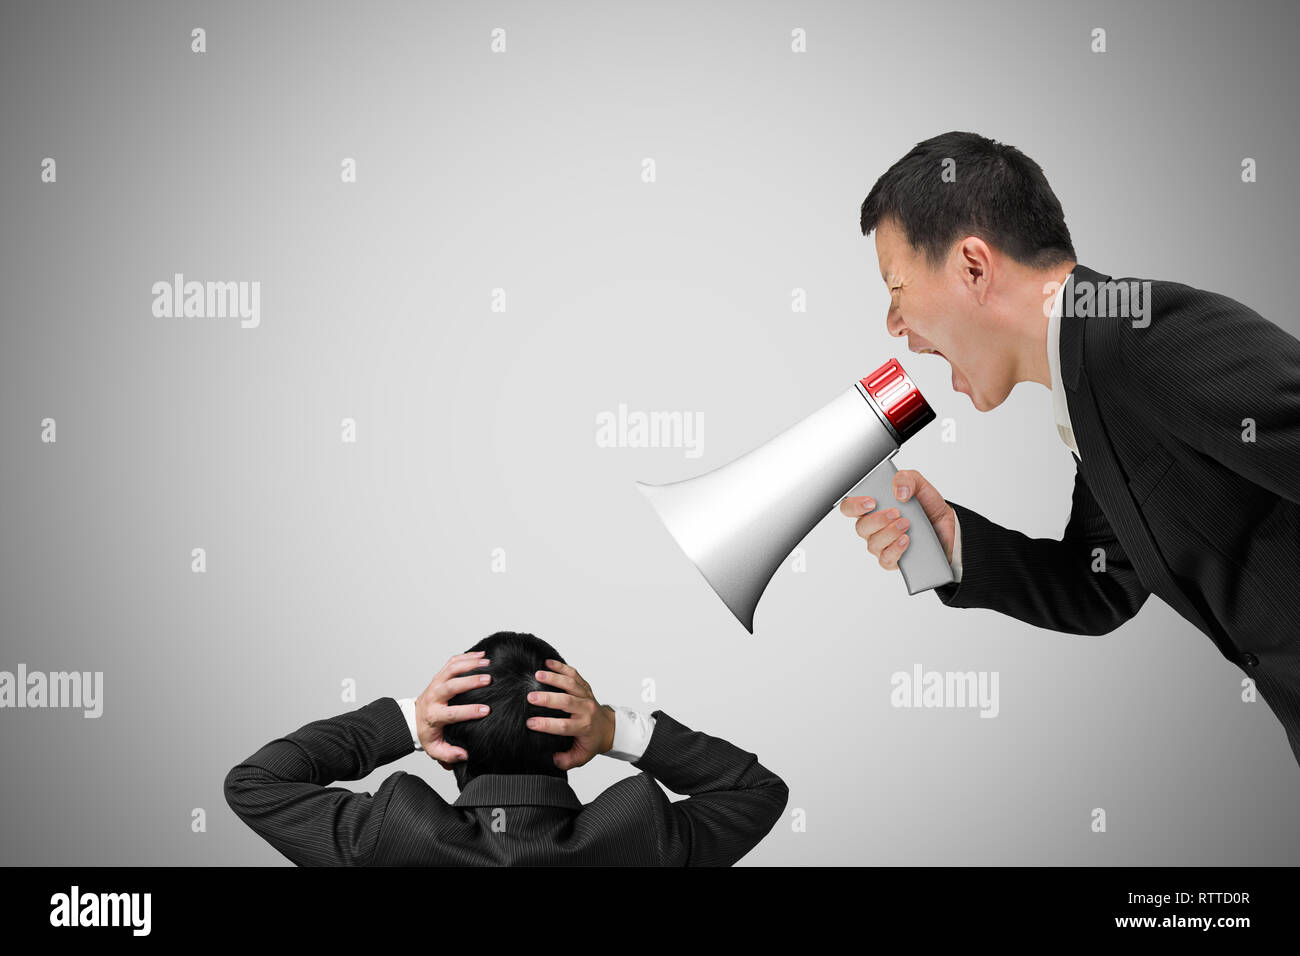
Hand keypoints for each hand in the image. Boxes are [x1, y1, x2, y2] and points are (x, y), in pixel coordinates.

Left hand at [414, 650, 492, 769]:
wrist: (414, 718)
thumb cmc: (428, 732)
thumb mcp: (435, 749)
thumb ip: (449, 755)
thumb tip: (464, 755)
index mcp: (434, 716)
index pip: (451, 713)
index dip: (469, 711)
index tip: (486, 710)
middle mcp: (434, 697)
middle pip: (450, 686)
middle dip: (470, 681)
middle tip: (488, 679)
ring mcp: (436, 683)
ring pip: (451, 669)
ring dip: (470, 664)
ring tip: (488, 663)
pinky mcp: (439, 676)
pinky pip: (452, 663)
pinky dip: (466, 657)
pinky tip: (481, 655)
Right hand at [526, 659, 615, 770]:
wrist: (608, 728)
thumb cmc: (591, 741)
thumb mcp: (580, 757)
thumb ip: (566, 760)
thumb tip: (552, 758)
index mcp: (584, 727)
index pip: (564, 725)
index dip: (547, 725)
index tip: (530, 723)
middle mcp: (586, 709)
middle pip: (567, 701)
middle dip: (548, 698)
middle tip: (530, 697)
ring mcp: (586, 696)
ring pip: (571, 684)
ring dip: (554, 678)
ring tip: (537, 674)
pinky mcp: (584, 687)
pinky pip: (574, 674)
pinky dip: (561, 667)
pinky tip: (548, 662)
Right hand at [839, 468, 955, 570]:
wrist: (948, 527)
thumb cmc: (927, 506)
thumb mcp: (920, 485)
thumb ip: (906, 479)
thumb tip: (898, 492)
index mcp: (873, 508)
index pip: (849, 507)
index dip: (854, 505)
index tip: (871, 502)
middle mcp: (874, 528)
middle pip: (860, 528)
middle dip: (877, 520)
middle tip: (896, 512)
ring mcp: (882, 545)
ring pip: (873, 544)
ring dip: (889, 533)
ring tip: (907, 524)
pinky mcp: (894, 559)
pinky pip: (886, 560)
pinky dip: (895, 549)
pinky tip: (906, 540)